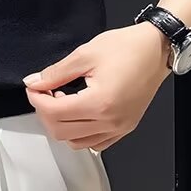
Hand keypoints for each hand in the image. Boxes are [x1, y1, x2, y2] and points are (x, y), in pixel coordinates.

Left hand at [23, 22, 171, 151]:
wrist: (156, 49)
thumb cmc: (128, 48)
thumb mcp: (85, 54)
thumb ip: (56, 72)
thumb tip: (34, 82)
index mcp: (100, 103)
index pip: (54, 113)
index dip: (36, 99)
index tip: (34, 87)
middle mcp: (111, 121)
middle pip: (60, 132)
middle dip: (45, 112)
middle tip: (45, 92)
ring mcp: (119, 128)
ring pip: (76, 142)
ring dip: (61, 124)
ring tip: (62, 100)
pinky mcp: (125, 128)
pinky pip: (94, 142)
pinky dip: (79, 132)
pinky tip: (78, 111)